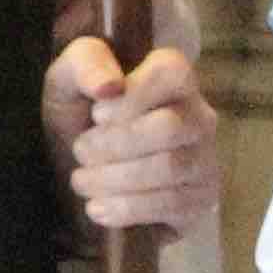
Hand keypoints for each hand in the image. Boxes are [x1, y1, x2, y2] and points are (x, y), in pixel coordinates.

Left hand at [43, 39, 218, 232]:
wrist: (76, 177)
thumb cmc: (78, 119)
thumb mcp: (66, 82)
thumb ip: (85, 64)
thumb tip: (109, 85)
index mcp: (173, 78)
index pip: (170, 73)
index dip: (129, 96)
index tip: (96, 114)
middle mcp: (199, 116)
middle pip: (169, 127)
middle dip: (113, 144)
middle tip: (81, 152)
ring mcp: (205, 159)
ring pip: (169, 168)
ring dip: (113, 179)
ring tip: (82, 181)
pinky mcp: (200, 200)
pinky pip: (172, 204)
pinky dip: (126, 208)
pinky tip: (98, 208)